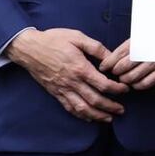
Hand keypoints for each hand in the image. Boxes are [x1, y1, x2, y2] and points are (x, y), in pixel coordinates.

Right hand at [5, 28, 128, 121]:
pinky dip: (80, 115)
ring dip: (97, 115)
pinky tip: (89, 117)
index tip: (126, 89)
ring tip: (109, 118)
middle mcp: (72, 82)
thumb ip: (96, 48)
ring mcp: (62, 89)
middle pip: (94, 100)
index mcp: (80, 68)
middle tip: (122, 110)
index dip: (117, 89)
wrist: (29, 48)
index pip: (103, 84)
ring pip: (82, 108)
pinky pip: (69, 108)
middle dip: (110, 107)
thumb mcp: (78, 37)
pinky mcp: (55, 93)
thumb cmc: (54, 40)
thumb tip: (111, 56)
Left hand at [99, 39, 154, 89]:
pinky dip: (136, 85)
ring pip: (132, 78)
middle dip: (115, 72)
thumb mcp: (144, 34)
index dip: (107, 63)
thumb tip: (111, 59)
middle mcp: (147, 51)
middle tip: (115, 72)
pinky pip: (145, 84)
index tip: (104, 67)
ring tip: (124, 77)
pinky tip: (135, 82)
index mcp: (140, 40)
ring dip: (124, 80)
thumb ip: (129, 46)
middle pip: (122, 68)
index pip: (117, 54)